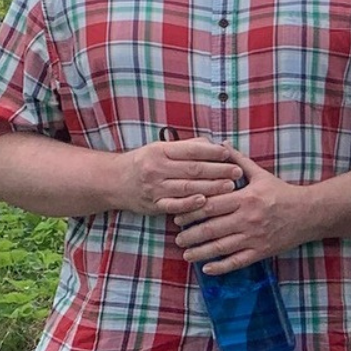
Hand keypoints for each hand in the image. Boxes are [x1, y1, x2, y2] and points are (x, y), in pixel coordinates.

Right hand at [121, 137, 240, 216]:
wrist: (113, 181)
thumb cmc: (144, 162)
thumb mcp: (160, 148)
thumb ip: (187, 147)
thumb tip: (214, 144)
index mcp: (160, 151)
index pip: (191, 150)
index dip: (212, 152)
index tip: (229, 154)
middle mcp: (157, 168)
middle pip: (193, 169)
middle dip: (218, 170)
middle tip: (237, 171)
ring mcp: (155, 188)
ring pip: (187, 187)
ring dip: (211, 187)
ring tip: (230, 186)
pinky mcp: (154, 205)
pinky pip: (174, 205)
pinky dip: (190, 204)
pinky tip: (205, 202)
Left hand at [175, 150, 304, 273]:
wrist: (309, 213)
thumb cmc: (282, 193)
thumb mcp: (261, 174)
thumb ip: (239, 161)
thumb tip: (221, 145)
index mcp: (246, 198)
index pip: (211, 205)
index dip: (191, 212)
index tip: (178, 215)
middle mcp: (248, 219)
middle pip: (211, 228)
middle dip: (190, 234)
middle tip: (177, 237)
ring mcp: (254, 237)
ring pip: (221, 247)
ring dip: (200, 252)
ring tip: (186, 253)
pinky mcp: (261, 252)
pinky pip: (237, 261)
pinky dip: (221, 267)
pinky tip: (207, 269)